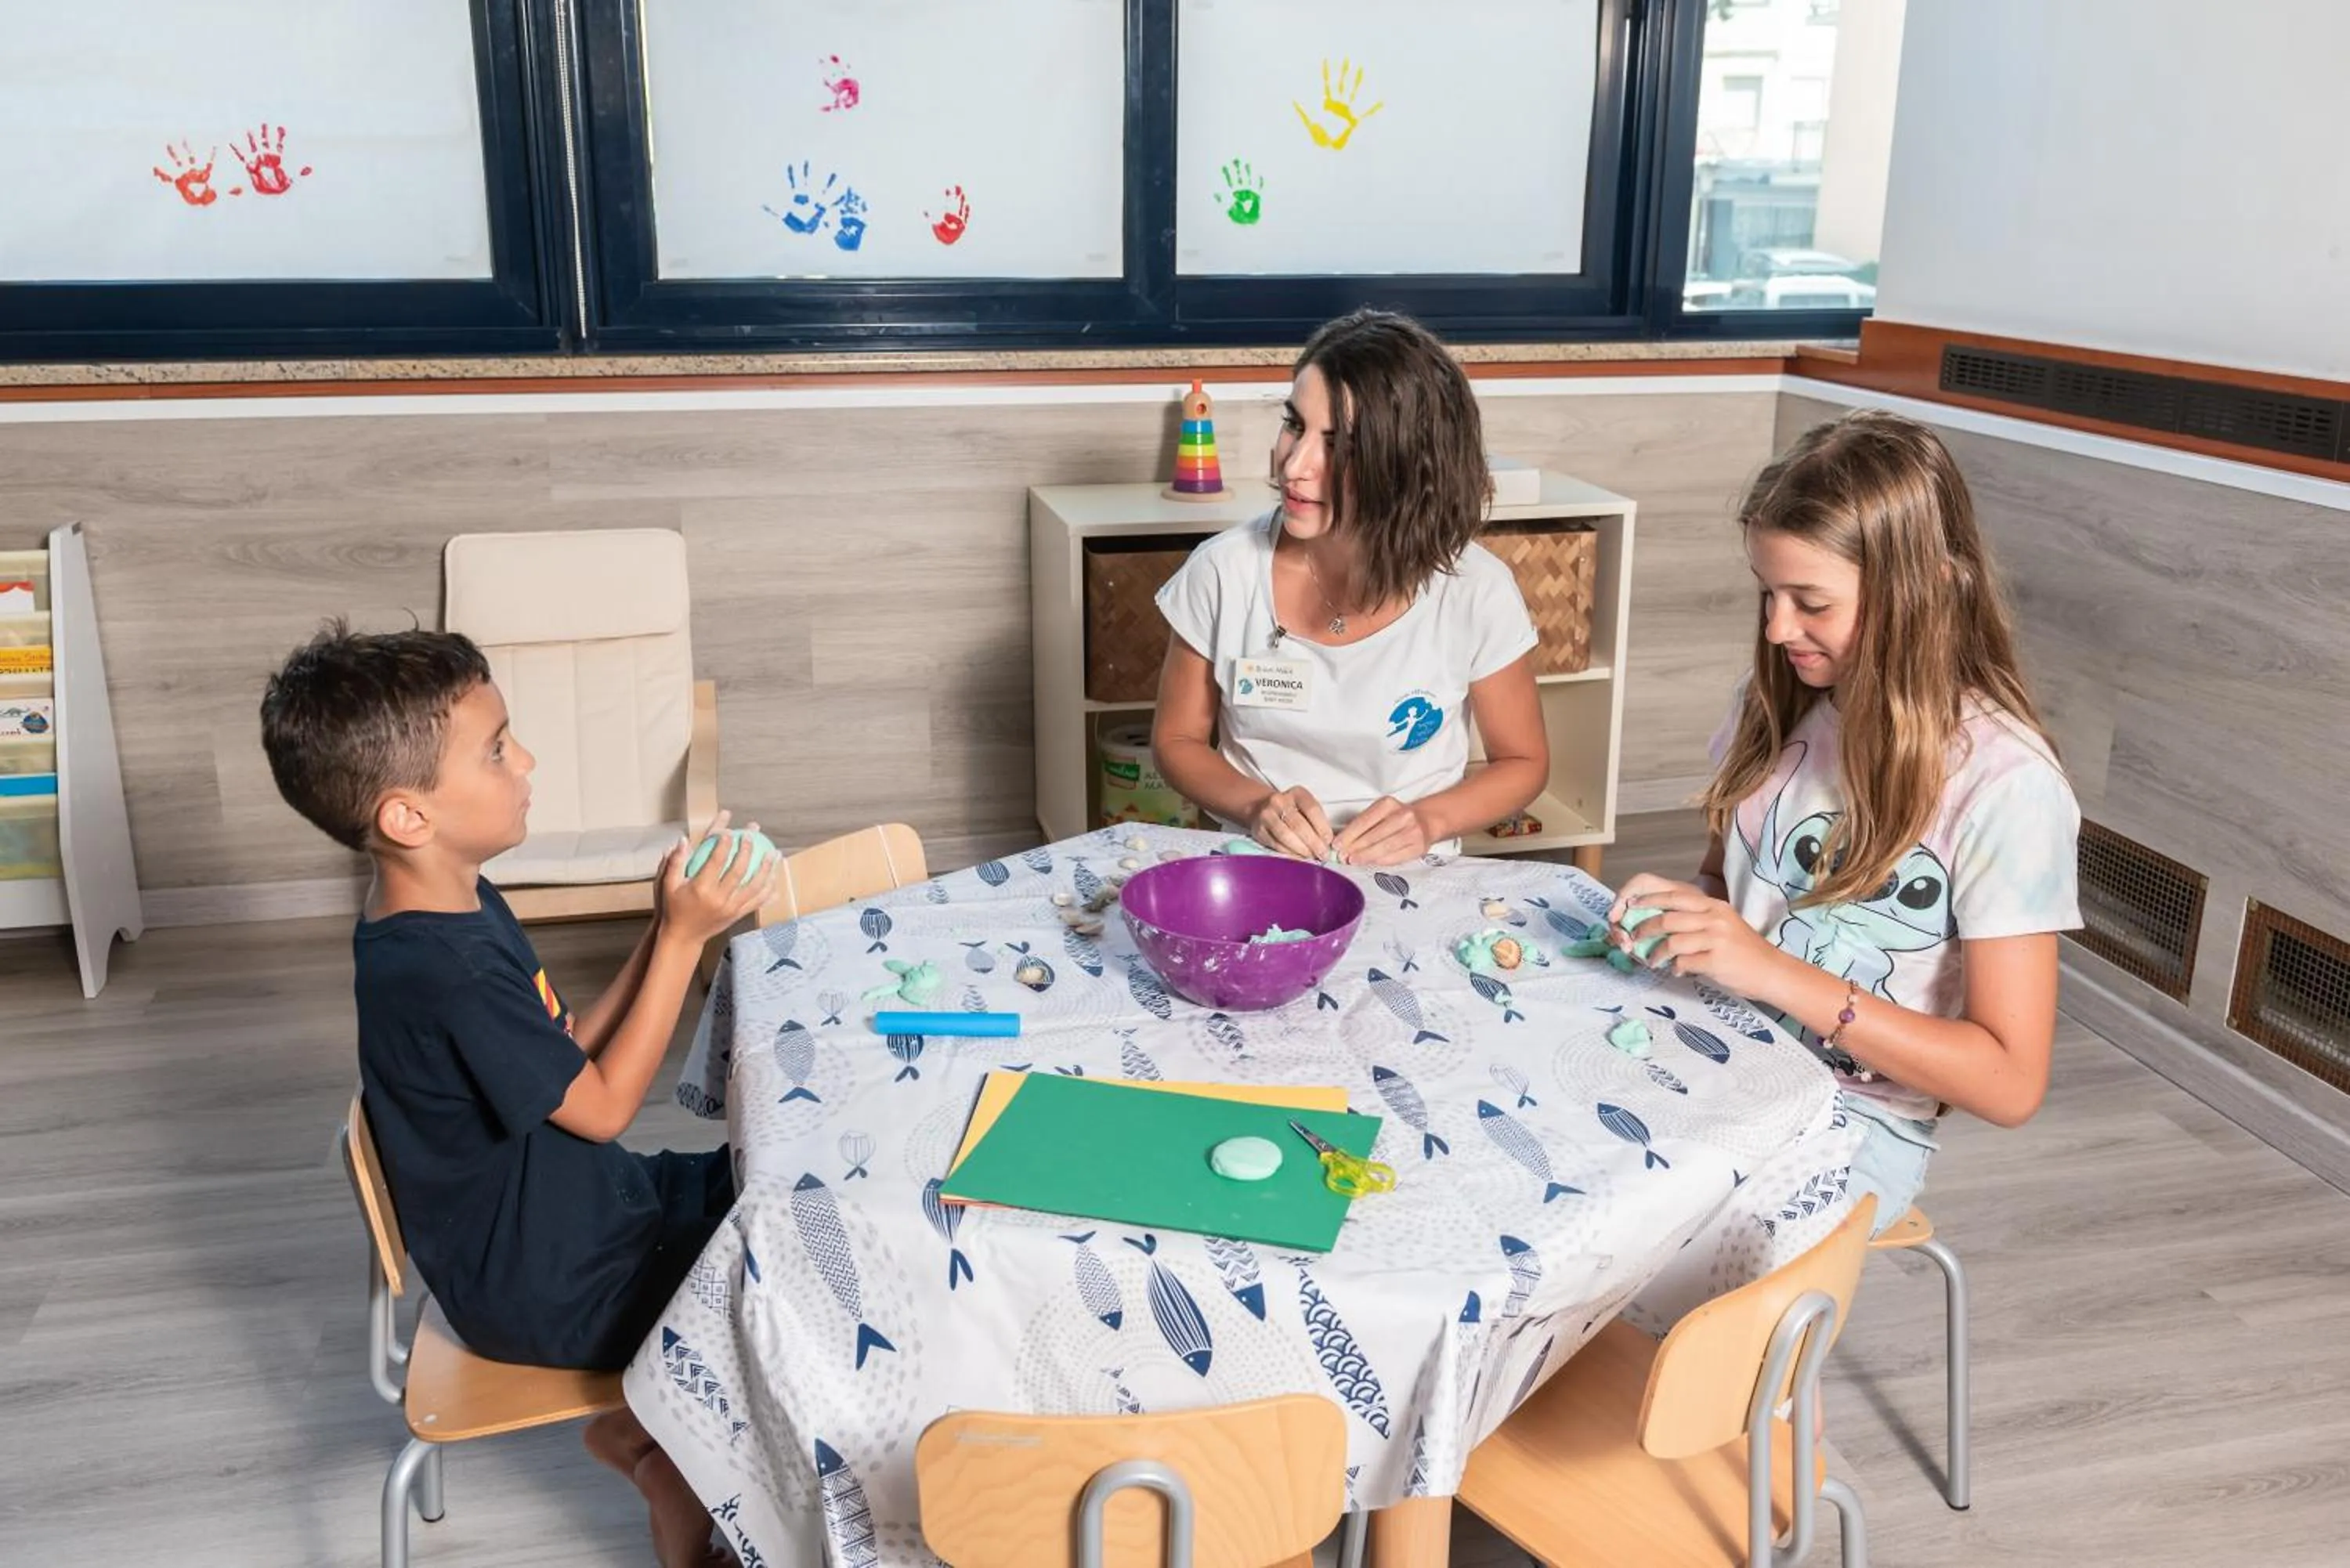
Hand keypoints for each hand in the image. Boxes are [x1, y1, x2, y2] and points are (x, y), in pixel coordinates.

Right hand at [660, 812, 781, 945]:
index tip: (729, 830)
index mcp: (701, 888)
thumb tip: (683, 839)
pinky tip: (775, 879)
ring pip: (754, 886)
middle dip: (747, 850)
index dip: (723, 844)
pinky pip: (757, 901)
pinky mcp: (737, 915)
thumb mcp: (668, 885)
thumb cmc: (674, 908)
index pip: (716, 861)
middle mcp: (718, 898)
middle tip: (752, 835)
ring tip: (774, 853)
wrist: (683, 937)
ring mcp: (731, 908)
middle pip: (739, 871)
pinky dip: (768, 890)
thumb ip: (675, 862)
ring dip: (767, 869)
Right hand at [1248, 786, 1333, 859]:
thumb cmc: (1292, 810)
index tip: (1329, 841)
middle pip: (1299, 825)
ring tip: (1312, 857)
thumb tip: (1328, 843)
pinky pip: (1276, 844)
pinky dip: (1289, 853)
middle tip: (1323, 855)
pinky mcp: (1259, 829)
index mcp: (1297, 793)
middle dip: (1313, 843)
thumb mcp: (1305, 807)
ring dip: (1301, 850)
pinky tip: (1298, 858)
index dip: (1322, 827)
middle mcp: (1279, 801)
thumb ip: (1317, 820)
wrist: (1261, 808)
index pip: (1312, 809)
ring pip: (1286, 836)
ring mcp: (1267, 815)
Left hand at [1334, 796, 1429, 866]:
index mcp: (1388, 804)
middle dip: (1355, 847)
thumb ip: (1363, 824)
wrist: (1425, 821)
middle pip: (1373, 835)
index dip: (1348, 834)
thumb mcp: (1380, 812)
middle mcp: (1403, 815)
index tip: (1336, 845)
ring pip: (1384, 847)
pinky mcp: (1418, 847)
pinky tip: (1369, 863)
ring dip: (1365, 856)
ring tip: (1352, 861)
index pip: (1364, 821)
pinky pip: (1395, 857)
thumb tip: (1341, 841)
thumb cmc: (1395, 818)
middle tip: (1341, 856)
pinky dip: (1380, 861)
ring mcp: (1413, 831)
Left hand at [1605, 874, 1789, 998]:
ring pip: (1671, 942)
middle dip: (1645, 928)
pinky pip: (1683, 963)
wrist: (1772, 971)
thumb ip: (1696, 920)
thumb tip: (1660, 922)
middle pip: (1667, 918)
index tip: (1631, 907)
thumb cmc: (1744, 950)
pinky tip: (1677, 972)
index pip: (1674, 896)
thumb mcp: (1723, 924)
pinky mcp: (1716, 960)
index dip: (1649, 900)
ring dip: (1656, 954)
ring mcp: (1716, 938)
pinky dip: (1675, 968)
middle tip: (1634, 938)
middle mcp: (1714, 917)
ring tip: (1653, 961)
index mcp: (1714, 906)